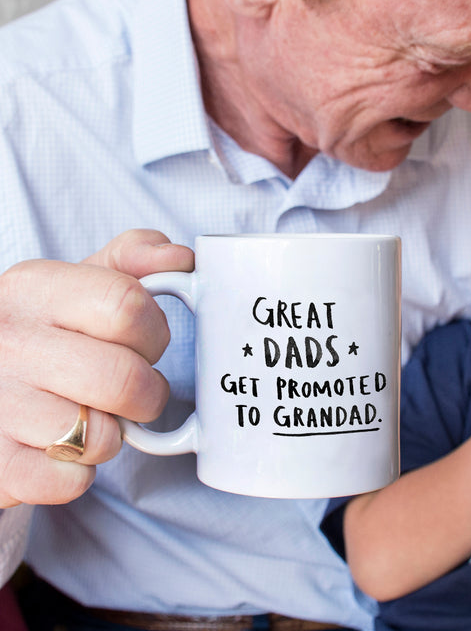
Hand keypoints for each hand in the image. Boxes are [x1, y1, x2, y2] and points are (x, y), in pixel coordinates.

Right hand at [0, 229, 192, 506]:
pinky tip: (60, 449)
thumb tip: (181, 259)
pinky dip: (79, 473)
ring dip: (112, 435)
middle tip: (134, 390)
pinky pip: (70, 482)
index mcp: (34, 288)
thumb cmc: (43, 333)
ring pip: (100, 438)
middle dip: (147, 393)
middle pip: (124, 379)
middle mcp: (7, 342)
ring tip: (90, 416)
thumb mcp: (76, 284)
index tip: (146, 343)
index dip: (154, 333)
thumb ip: (133, 260)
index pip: (128, 306)